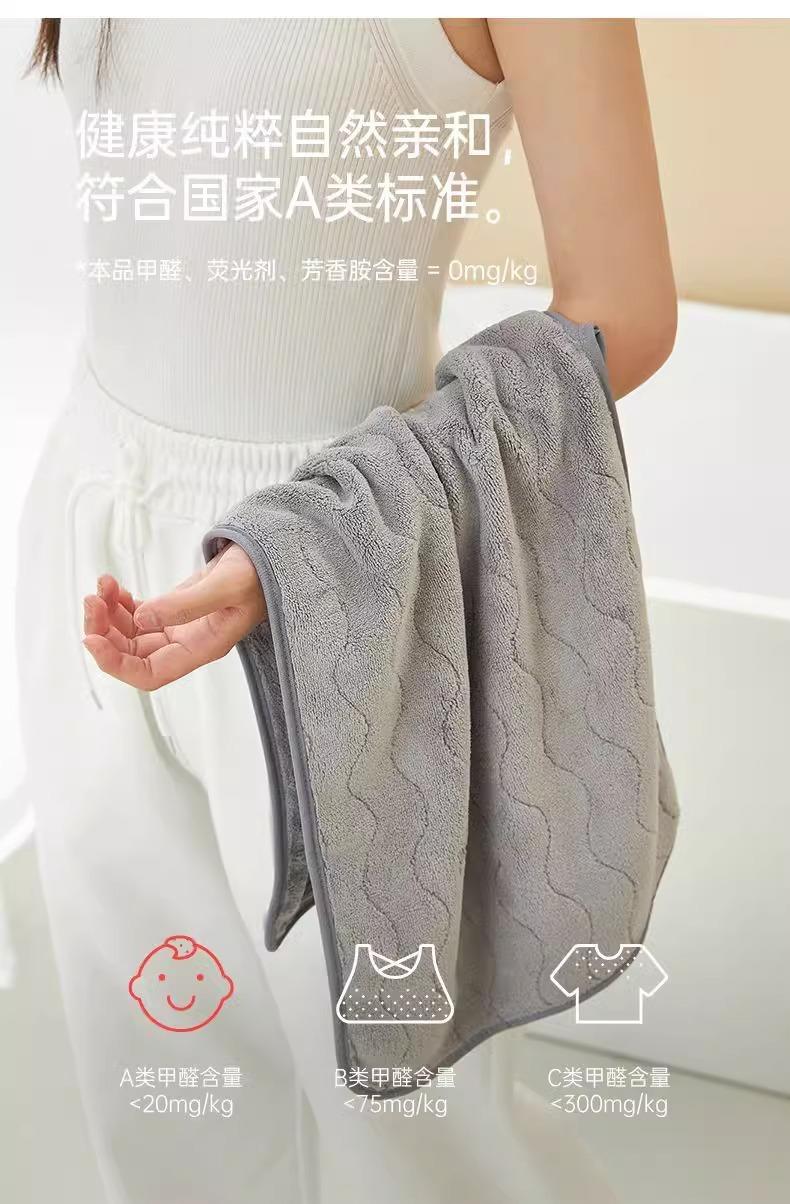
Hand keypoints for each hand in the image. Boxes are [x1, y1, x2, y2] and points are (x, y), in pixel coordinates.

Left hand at [82, 542, 266, 690]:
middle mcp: (187, 644)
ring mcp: (179, 628)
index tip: (92, 640)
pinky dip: (120, 604)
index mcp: (201, 648)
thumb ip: (184, 604)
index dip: (117, 664)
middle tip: (93, 600)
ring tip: (104, 586)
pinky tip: (115, 588)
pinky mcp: (174, 610)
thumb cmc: (257, 575)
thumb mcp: (225, 586)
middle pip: (132, 655)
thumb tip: (141, 618)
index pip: (150, 674)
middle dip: (105, 632)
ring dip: (109, 614)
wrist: (266, 558)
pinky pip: (137, 616)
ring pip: (130, 635)